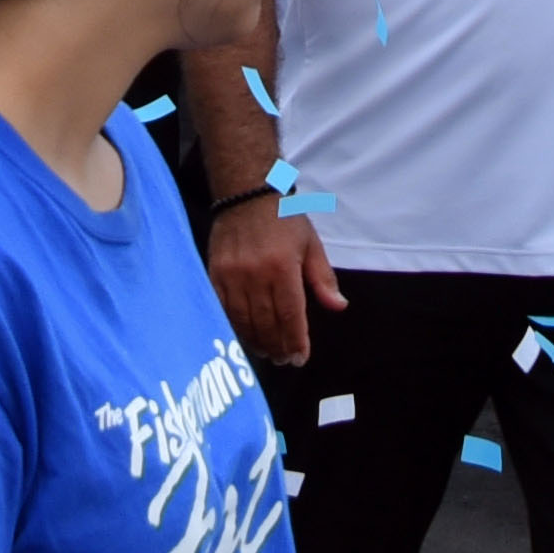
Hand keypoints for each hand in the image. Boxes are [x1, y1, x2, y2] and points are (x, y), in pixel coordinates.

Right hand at [205, 196, 343, 360]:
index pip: (290, 315)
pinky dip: (234, 327)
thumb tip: (339, 306)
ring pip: (243, 321)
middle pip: (266, 323)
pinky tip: (244, 336)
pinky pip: (223, 310)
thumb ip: (323, 278)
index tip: (300, 358)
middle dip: (277, 347)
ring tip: (267, 353)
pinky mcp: (215, 274)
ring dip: (256, 342)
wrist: (246, 192)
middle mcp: (256, 274)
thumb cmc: (284, 218)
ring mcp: (232, 275)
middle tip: (284, 360)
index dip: (295, 341)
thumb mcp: (311, 244)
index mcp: (283, 267)